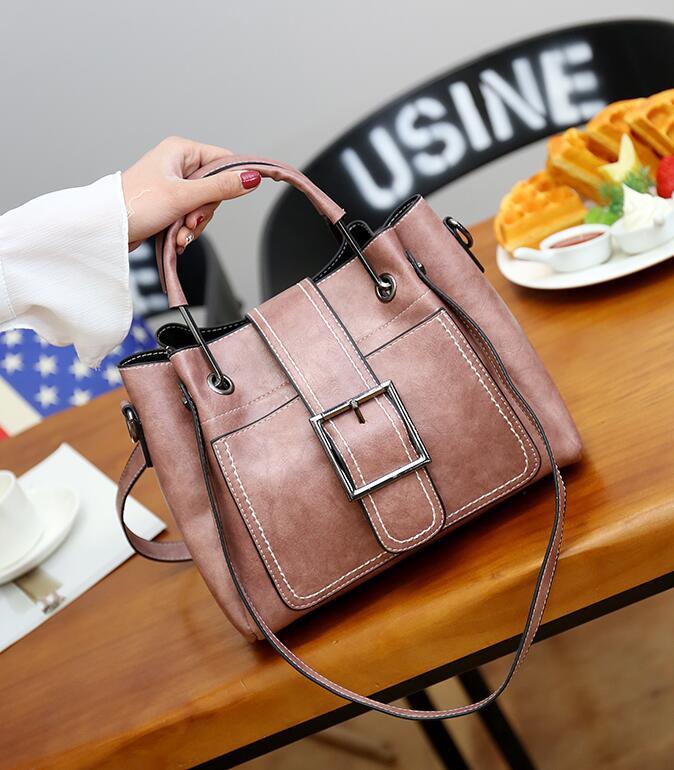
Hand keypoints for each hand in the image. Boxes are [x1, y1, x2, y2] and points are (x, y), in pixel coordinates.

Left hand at [121, 136, 260, 251]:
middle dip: (204, 212)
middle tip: (190, 220)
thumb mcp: (185, 196)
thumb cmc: (136, 204)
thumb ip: (221, 188)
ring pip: (203, 206)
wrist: (109, 228)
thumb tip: (251, 179)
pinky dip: (186, 229)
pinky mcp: (168, 203)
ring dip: (195, 224)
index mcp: (181, 151)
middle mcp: (177, 165)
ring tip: (180, 233)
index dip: (231, 181)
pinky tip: (177, 237)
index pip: (223, 160)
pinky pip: (190, 215)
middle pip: (215, 188)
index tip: (233, 197)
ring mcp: (173, 185)